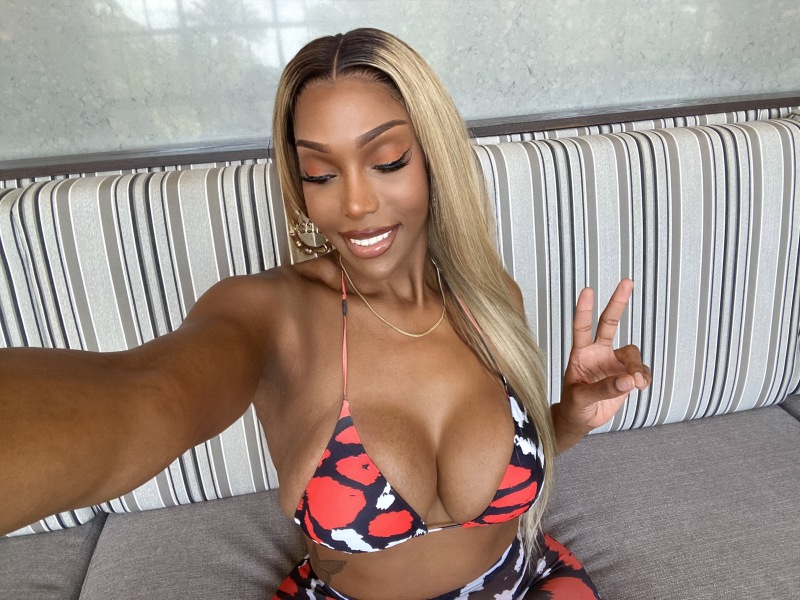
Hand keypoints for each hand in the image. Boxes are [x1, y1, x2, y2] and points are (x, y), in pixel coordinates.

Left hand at [558, 279, 651, 434]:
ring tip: (637, 384)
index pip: (582, 328)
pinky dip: (644, 378)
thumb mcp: (581, 399)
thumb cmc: (573, 405)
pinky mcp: (626, 375)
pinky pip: (641, 371)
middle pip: (609, 323)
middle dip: (618, 302)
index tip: (587, 290)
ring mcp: (613, 362)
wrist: (580, 419)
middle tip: (627, 281)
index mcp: (580, 354)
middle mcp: (598, 353)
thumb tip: (628, 380)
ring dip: (637, 367)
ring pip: (632, 353)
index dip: (584, 310)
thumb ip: (603, 389)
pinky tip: (640, 387)